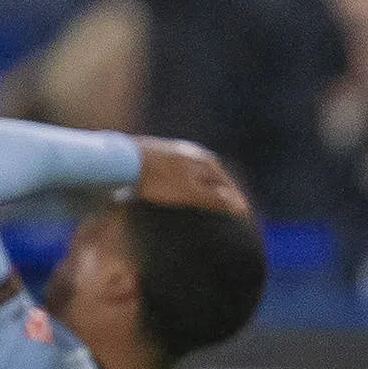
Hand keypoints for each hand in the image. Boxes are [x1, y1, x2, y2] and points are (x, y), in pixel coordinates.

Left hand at [130, 136, 250, 218]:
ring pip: (197, 174)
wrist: (123, 161)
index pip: (228, 184)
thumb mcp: (190, 192)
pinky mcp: (158, 158)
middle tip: (229, 211)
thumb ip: (215, 198)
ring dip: (205, 189)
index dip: (237, 200)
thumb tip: (241, 207)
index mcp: (204, 160)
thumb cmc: (158, 179)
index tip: (245, 215)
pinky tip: (181, 194)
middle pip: (214, 177)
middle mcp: (192, 153)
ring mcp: (174, 154)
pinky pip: (181, 174)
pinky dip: (188, 186)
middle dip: (223, 193)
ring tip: (207, 205)